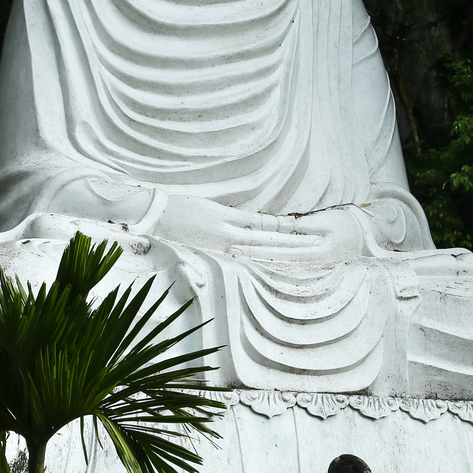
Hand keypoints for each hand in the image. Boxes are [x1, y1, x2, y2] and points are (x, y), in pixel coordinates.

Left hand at [152, 195, 325, 256]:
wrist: (153, 216)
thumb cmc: (173, 223)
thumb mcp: (197, 236)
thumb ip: (217, 237)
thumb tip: (233, 235)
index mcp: (222, 249)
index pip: (258, 253)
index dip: (280, 256)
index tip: (302, 257)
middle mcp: (227, 245)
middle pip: (267, 250)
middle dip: (293, 251)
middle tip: (318, 252)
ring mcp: (226, 233)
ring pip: (264, 239)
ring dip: (289, 241)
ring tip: (312, 241)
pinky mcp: (221, 220)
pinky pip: (252, 224)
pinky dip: (270, 225)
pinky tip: (286, 225)